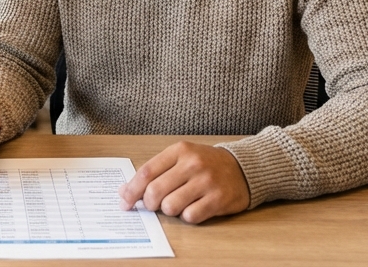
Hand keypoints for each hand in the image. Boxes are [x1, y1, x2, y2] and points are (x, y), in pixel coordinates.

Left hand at [119, 141, 249, 223]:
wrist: (242, 168)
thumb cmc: (206, 164)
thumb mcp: (181, 158)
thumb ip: (155, 172)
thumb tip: (125, 191)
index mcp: (180, 150)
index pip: (146, 172)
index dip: (131, 190)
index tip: (124, 201)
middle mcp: (193, 164)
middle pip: (155, 191)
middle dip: (149, 204)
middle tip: (153, 205)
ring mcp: (206, 182)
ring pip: (170, 206)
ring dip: (170, 210)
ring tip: (178, 203)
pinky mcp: (218, 199)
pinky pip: (190, 216)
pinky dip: (187, 216)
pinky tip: (194, 207)